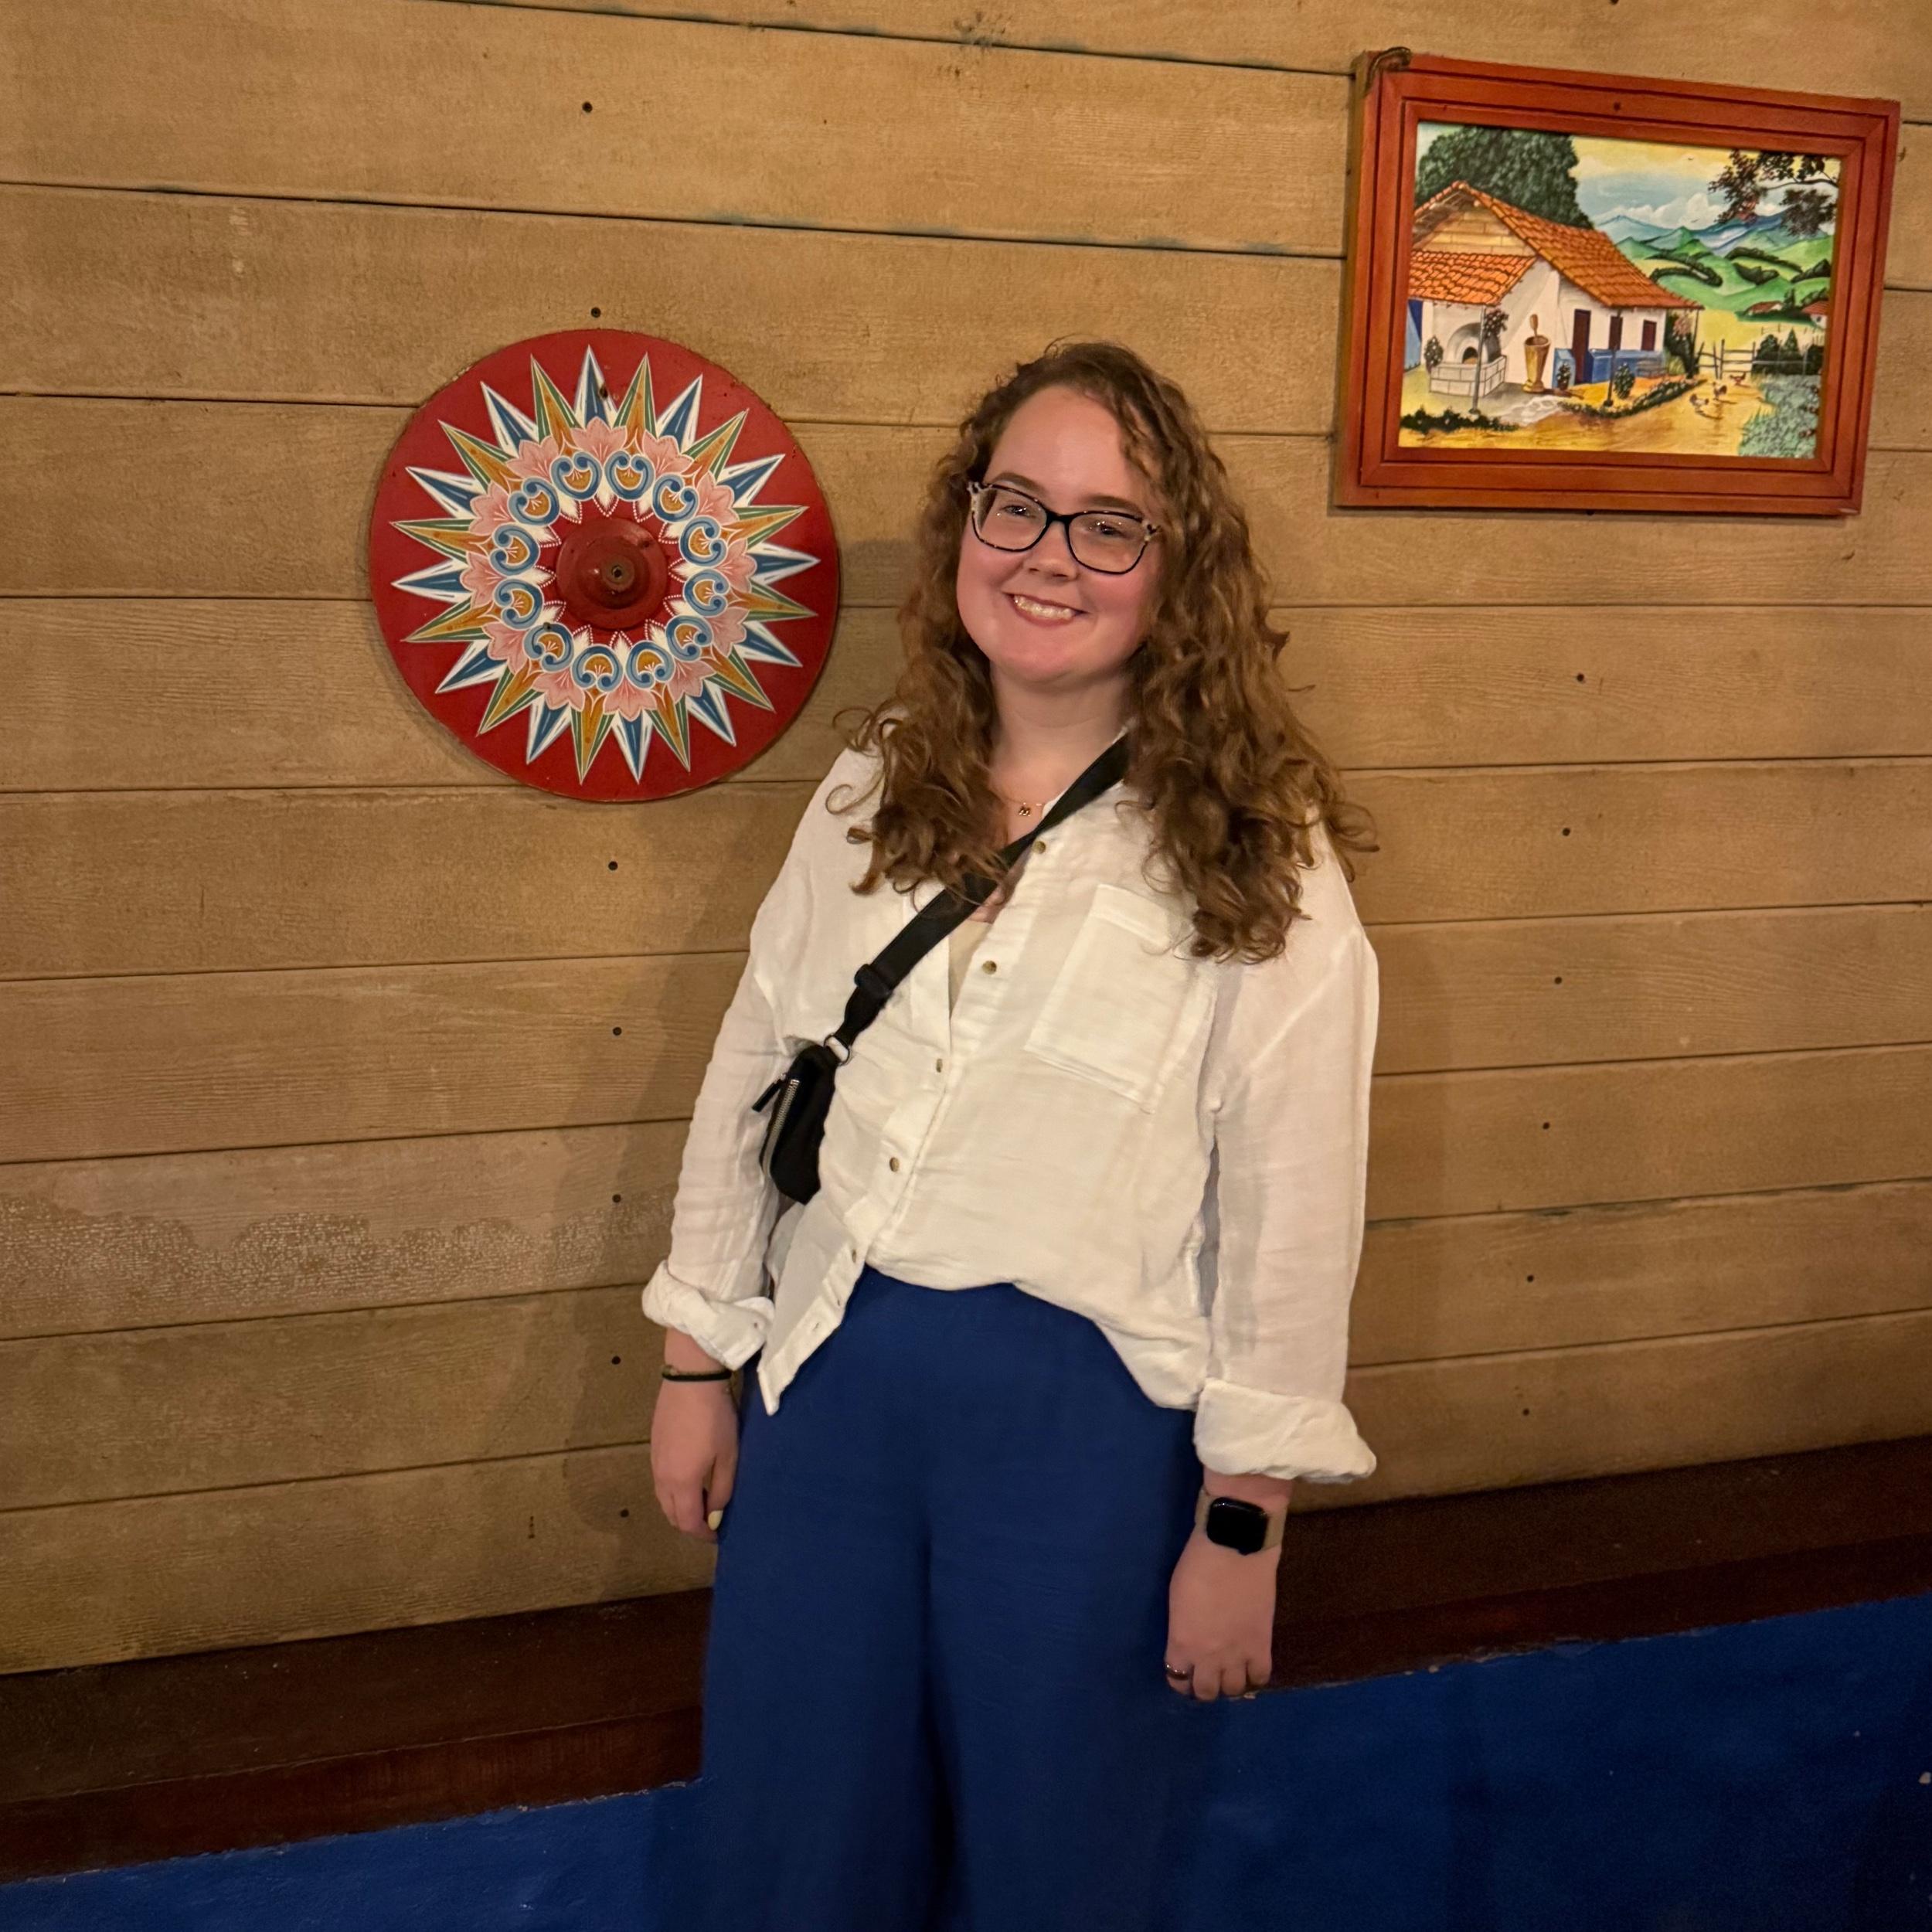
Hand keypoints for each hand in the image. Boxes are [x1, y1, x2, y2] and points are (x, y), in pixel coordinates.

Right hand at [649, 1337, 741, 1544]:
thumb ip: (722, 1490)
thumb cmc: (715, 1418)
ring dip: (680, 1507)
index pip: (686, 1522)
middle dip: (689, 1524)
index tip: (718, 1535)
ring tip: (702, 1501)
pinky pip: (660, 1481)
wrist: (691, 1379)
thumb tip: (715, 1516)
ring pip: (663, 1498)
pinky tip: (690, 1479)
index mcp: (680, 1483)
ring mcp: (654, 1461)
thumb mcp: (728, 1456)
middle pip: (671, 1514)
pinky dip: (673, 1491)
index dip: (702, 1534)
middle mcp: (662, 1477)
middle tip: (711, 1521)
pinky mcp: (654, 1446)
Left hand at [1164, 1528, 1278, 1701]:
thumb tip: (1190, 1639)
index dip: (1180, 1679)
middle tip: (1207, 1675)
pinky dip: (1255, 1676)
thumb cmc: (1197, 1564)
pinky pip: (1261, 1677)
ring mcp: (1237, 1654)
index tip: (1184, 1673)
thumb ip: (1183, 1627)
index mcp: (1181, 1644)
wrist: (1234, 1547)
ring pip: (1234, 1690)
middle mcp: (1208, 1657)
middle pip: (1206, 1692)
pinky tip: (1251, 1666)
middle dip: (1204, 1688)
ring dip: (1229, 1685)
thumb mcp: (1177, 1599)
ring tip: (1230, 1673)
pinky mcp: (1262, 1645)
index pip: (1177, 1679)